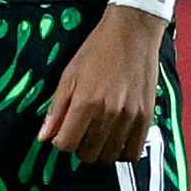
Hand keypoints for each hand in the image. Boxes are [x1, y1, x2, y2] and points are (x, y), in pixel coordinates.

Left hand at [36, 7, 164, 165]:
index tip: (62, 133)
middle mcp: (109, 113)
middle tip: (79, 132)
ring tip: (96, 135)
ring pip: (110, 156)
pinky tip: (115, 139)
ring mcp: (130, 117)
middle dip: (79, 147)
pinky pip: (133, 151)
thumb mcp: (68, 76)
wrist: (132, 35)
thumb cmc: (96, 52)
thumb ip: (56, 109)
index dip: (60, 142)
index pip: (67, 144)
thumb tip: (43, 137)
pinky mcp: (147, 117)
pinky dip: (121, 151)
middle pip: (88, 154)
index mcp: (85, 103)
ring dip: (99, 151)